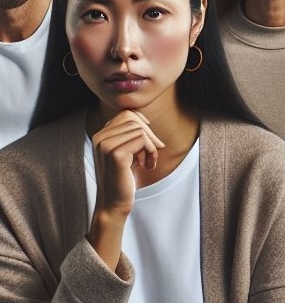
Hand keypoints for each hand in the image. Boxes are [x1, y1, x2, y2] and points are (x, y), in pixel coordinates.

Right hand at [87, 109, 164, 270]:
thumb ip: (130, 135)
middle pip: (134, 119)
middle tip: (151, 155)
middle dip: (149, 135)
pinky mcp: (115, 154)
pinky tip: (147, 165)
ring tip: (146, 162)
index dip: (143, 124)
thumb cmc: (123, 178)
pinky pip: (142, 140)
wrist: (114, 204)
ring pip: (140, 129)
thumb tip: (145, 120)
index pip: (126, 113)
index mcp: (100, 135)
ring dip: (151, 146)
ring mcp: (105, 145)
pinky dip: (151, 151)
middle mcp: (99, 137)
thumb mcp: (127, 153)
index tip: (150, 142)